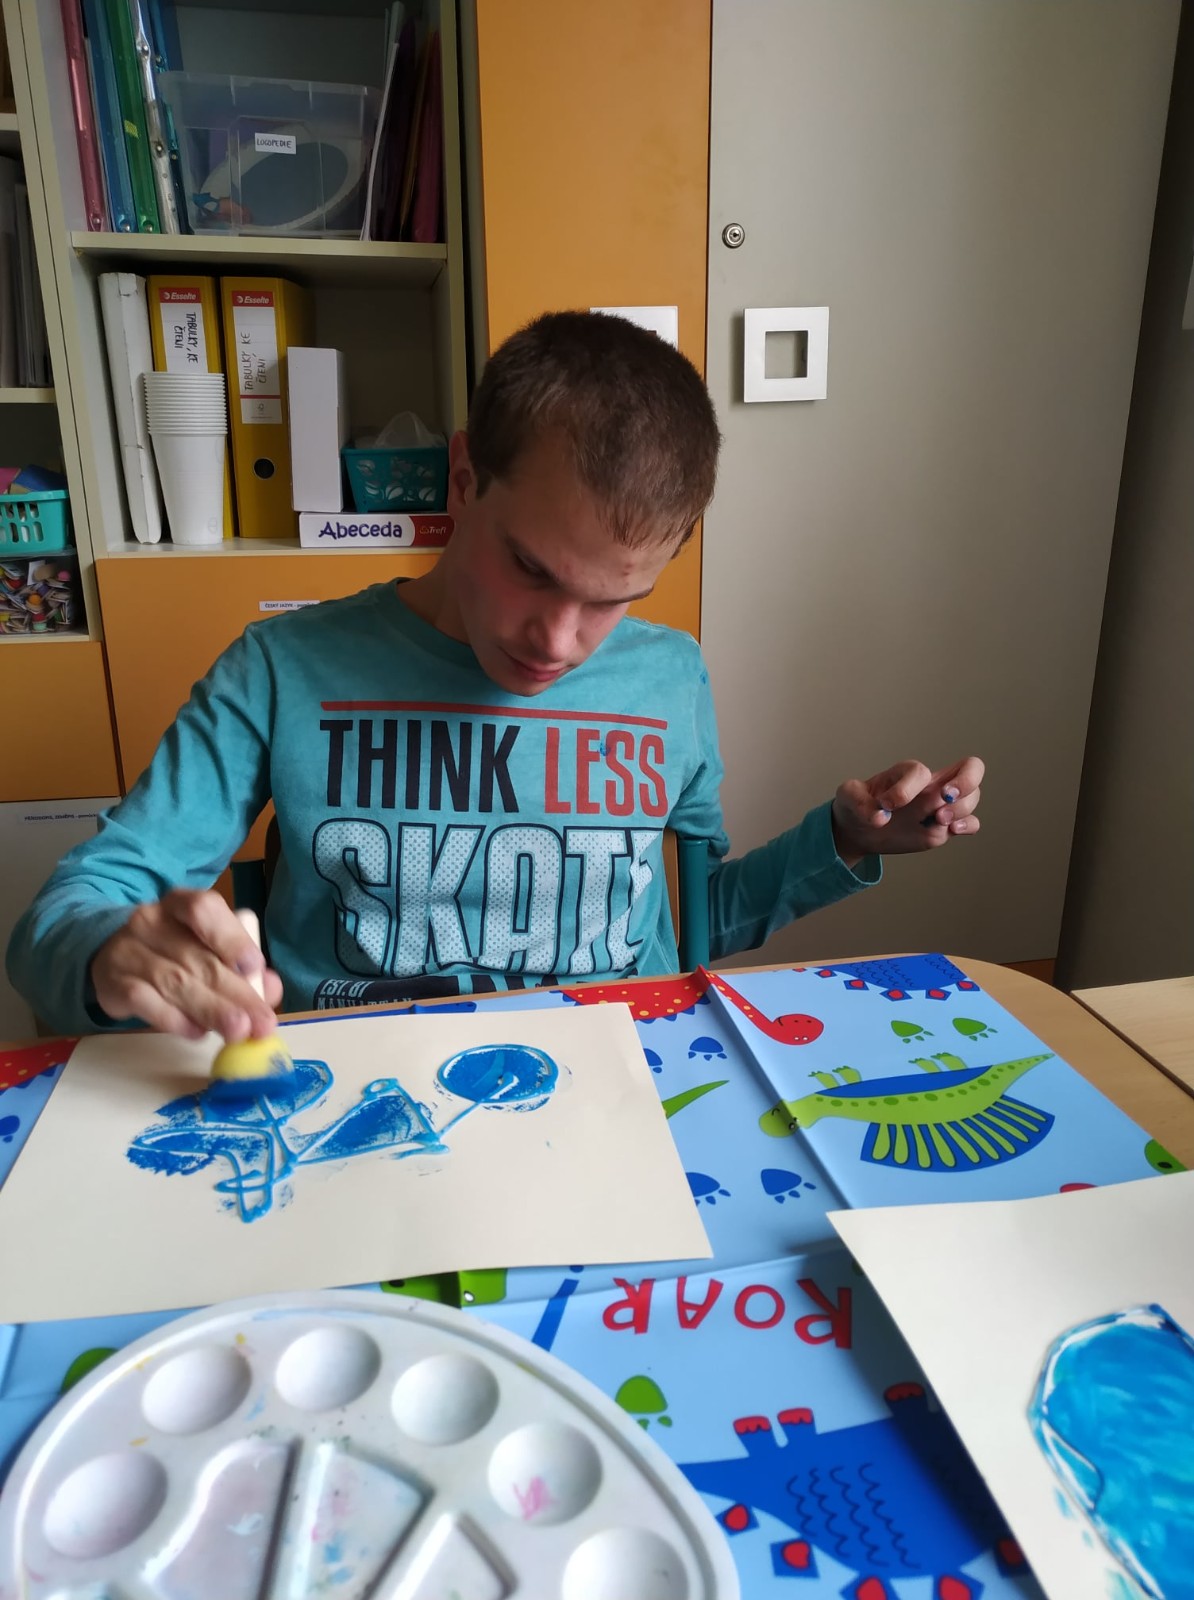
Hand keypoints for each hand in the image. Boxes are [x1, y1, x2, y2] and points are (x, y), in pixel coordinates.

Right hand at [90, 889, 283, 1041]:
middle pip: (200, 959)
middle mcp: (152, 921)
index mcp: (180, 904)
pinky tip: (196, 1033)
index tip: (254, 967)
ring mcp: (129, 951)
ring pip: (176, 983)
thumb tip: (271, 989)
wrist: (108, 955)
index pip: (204, 910)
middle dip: (237, 994)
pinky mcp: (113, 983)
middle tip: (262, 1022)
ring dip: (212, 1011)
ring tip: (238, 1031)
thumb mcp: (204, 946)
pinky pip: (146, 1002)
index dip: (231, 938)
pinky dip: (175, 1020)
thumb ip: (239, 965)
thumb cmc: (170, 950)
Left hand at [831, 756, 983, 865]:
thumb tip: (880, 817)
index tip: (888, 806)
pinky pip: (971, 823)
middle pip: (971, 769)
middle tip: (944, 798)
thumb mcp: (847, 796)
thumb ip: (858, 800)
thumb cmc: (856, 805)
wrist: (859, 830)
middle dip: (965, 783)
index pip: (920, 772)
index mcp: (908, 773)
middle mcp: (930, 785)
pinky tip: (952, 830)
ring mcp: (940, 807)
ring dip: (961, 809)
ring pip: (973, 797)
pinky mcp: (942, 828)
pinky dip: (968, 825)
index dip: (907, 789)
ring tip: (938, 820)